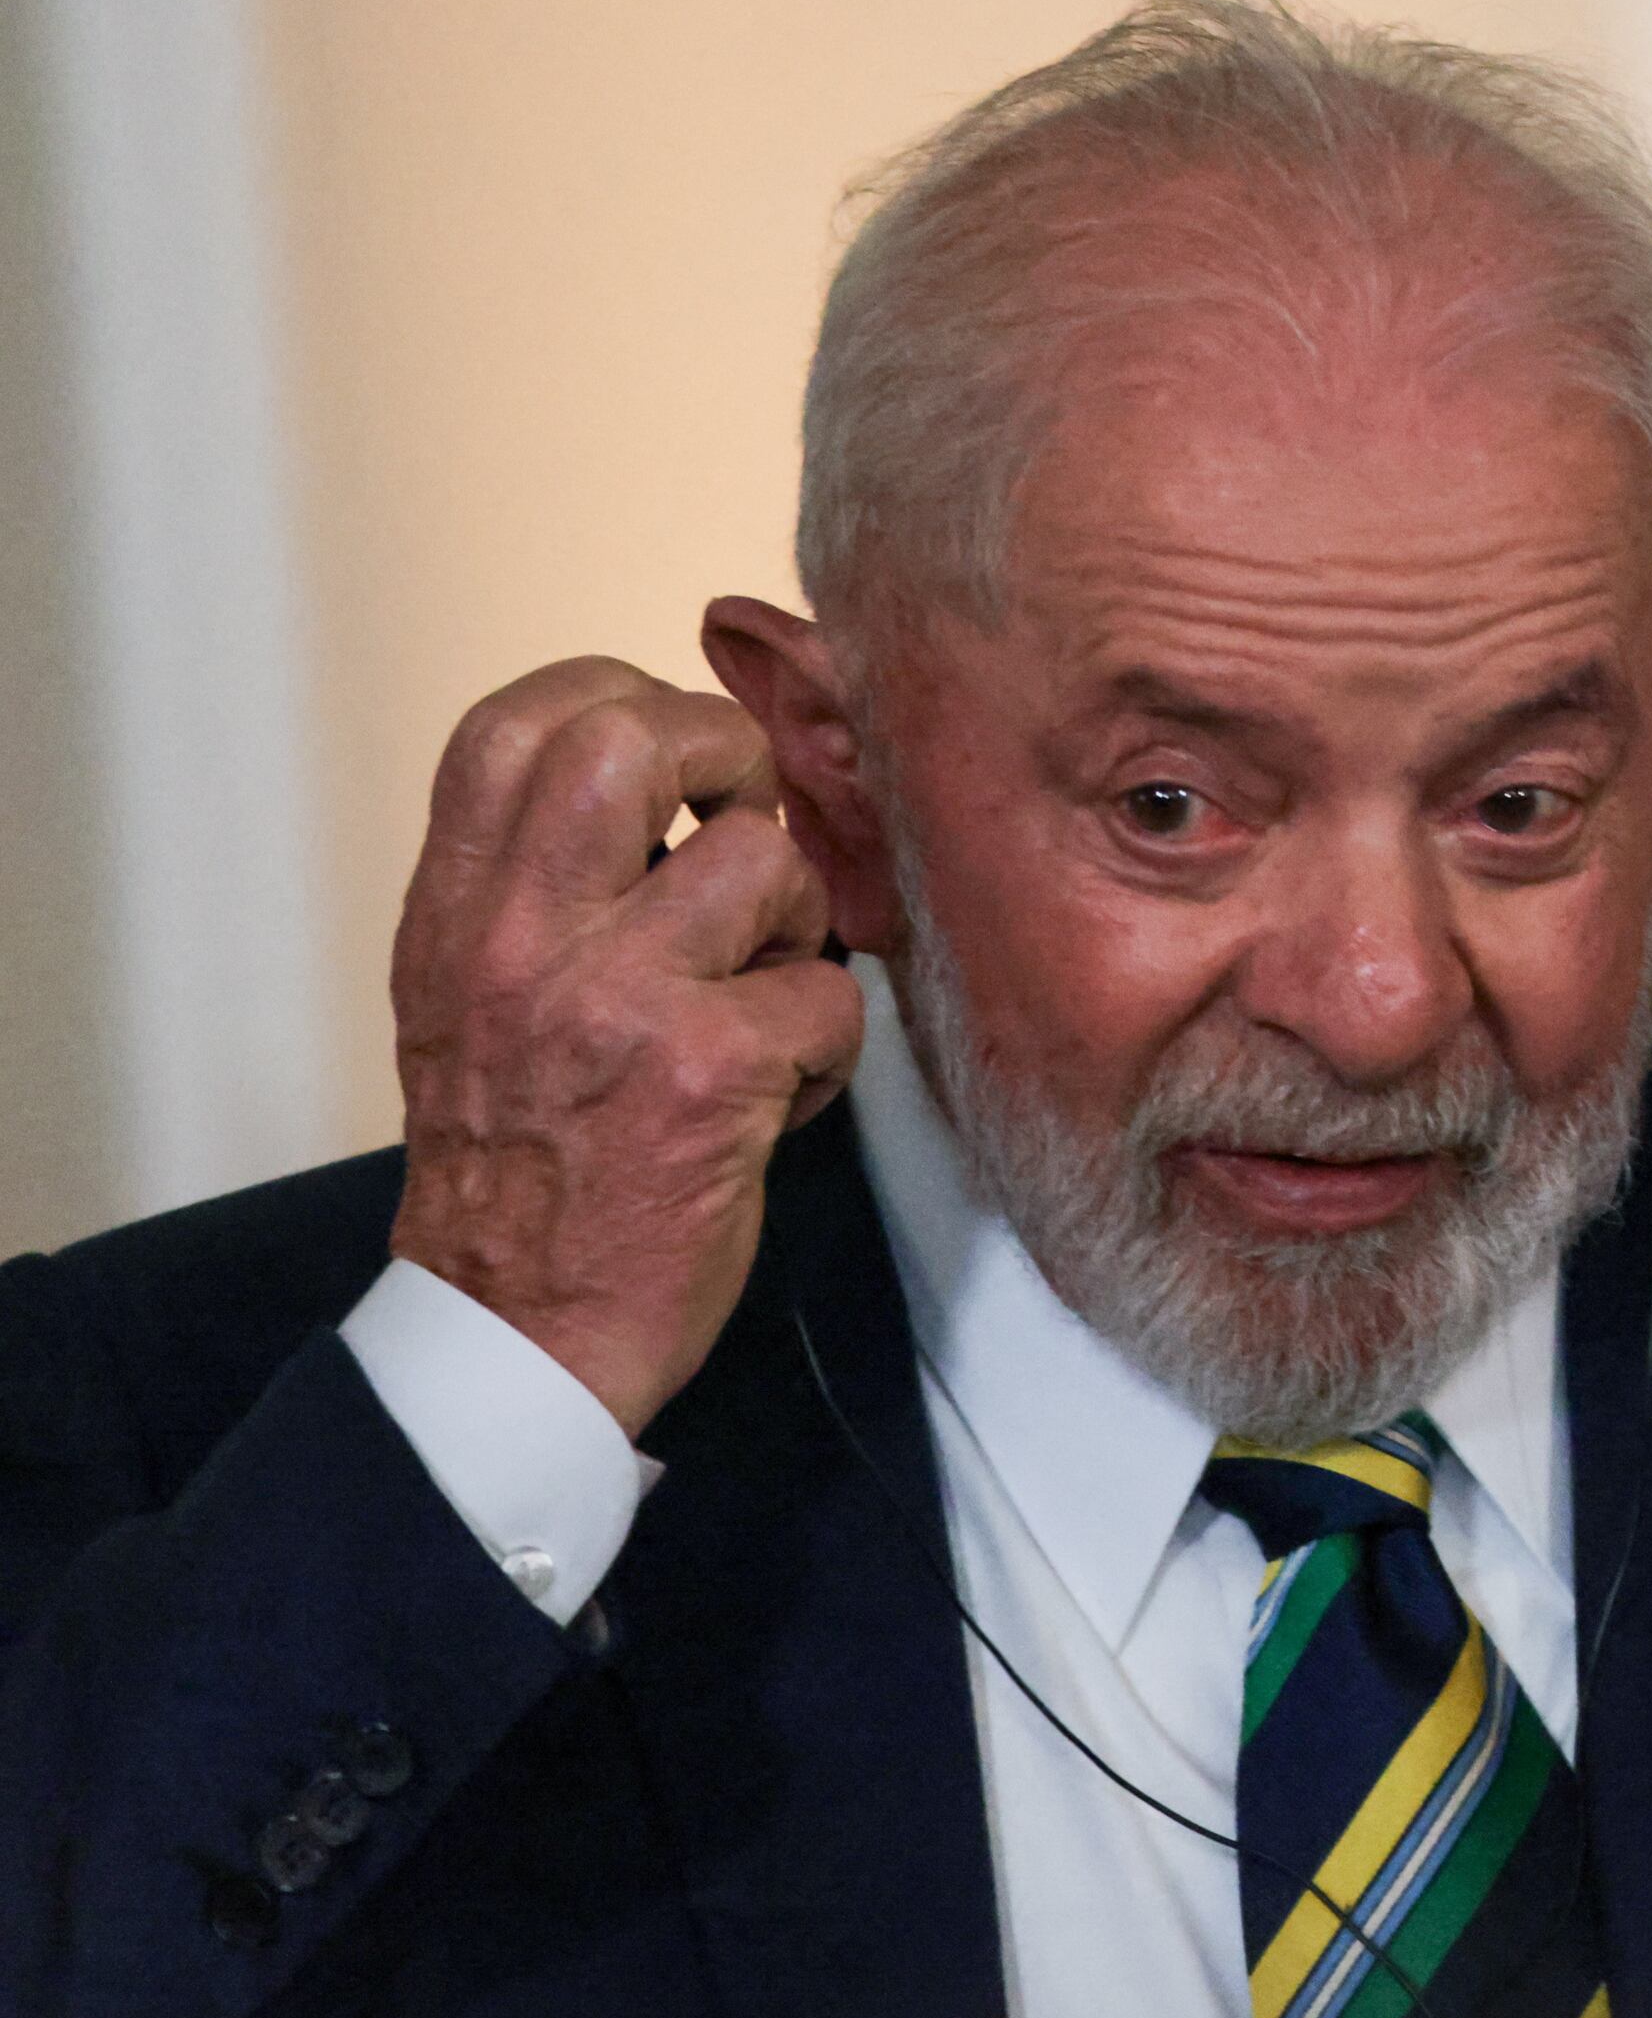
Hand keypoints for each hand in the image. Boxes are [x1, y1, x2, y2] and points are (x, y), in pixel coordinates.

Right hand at [385, 660, 865, 1437]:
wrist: (516, 1321)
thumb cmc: (518, 1163)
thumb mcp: (470, 999)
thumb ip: (538, 887)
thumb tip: (660, 784)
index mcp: (458, 914)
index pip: (513, 725)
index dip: (616, 695)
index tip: (676, 752)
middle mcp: (523, 939)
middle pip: (633, 739)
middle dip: (732, 758)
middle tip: (753, 823)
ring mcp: (615, 1000)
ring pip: (767, 862)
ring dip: (799, 924)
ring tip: (766, 992)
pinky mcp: (708, 1075)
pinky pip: (826, 994)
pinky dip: (828, 1047)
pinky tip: (780, 1095)